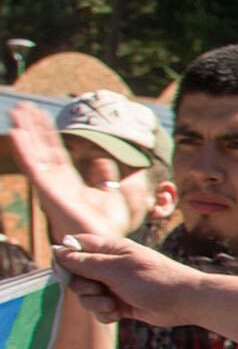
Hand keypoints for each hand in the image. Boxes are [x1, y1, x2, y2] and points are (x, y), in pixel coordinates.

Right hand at [8, 105, 133, 242]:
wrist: (102, 242)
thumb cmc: (105, 226)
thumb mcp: (109, 194)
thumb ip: (104, 176)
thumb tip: (102, 159)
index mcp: (68, 180)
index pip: (54, 151)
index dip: (47, 132)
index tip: (40, 114)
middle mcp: (55, 181)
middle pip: (41, 148)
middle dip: (32, 127)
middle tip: (23, 106)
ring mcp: (49, 186)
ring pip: (34, 153)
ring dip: (25, 132)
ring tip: (16, 112)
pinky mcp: (47, 192)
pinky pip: (33, 167)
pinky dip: (24, 150)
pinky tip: (16, 133)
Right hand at [52, 232, 202, 328]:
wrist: (186, 302)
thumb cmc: (154, 279)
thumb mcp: (116, 269)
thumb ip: (86, 262)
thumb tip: (58, 251)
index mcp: (110, 250)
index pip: (76, 246)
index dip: (66, 258)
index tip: (66, 272)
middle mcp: (111, 266)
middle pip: (77, 275)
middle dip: (82, 286)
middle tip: (97, 289)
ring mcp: (115, 285)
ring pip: (87, 295)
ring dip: (94, 303)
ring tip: (112, 304)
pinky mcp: (121, 303)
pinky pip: (100, 310)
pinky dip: (105, 314)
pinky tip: (119, 315)